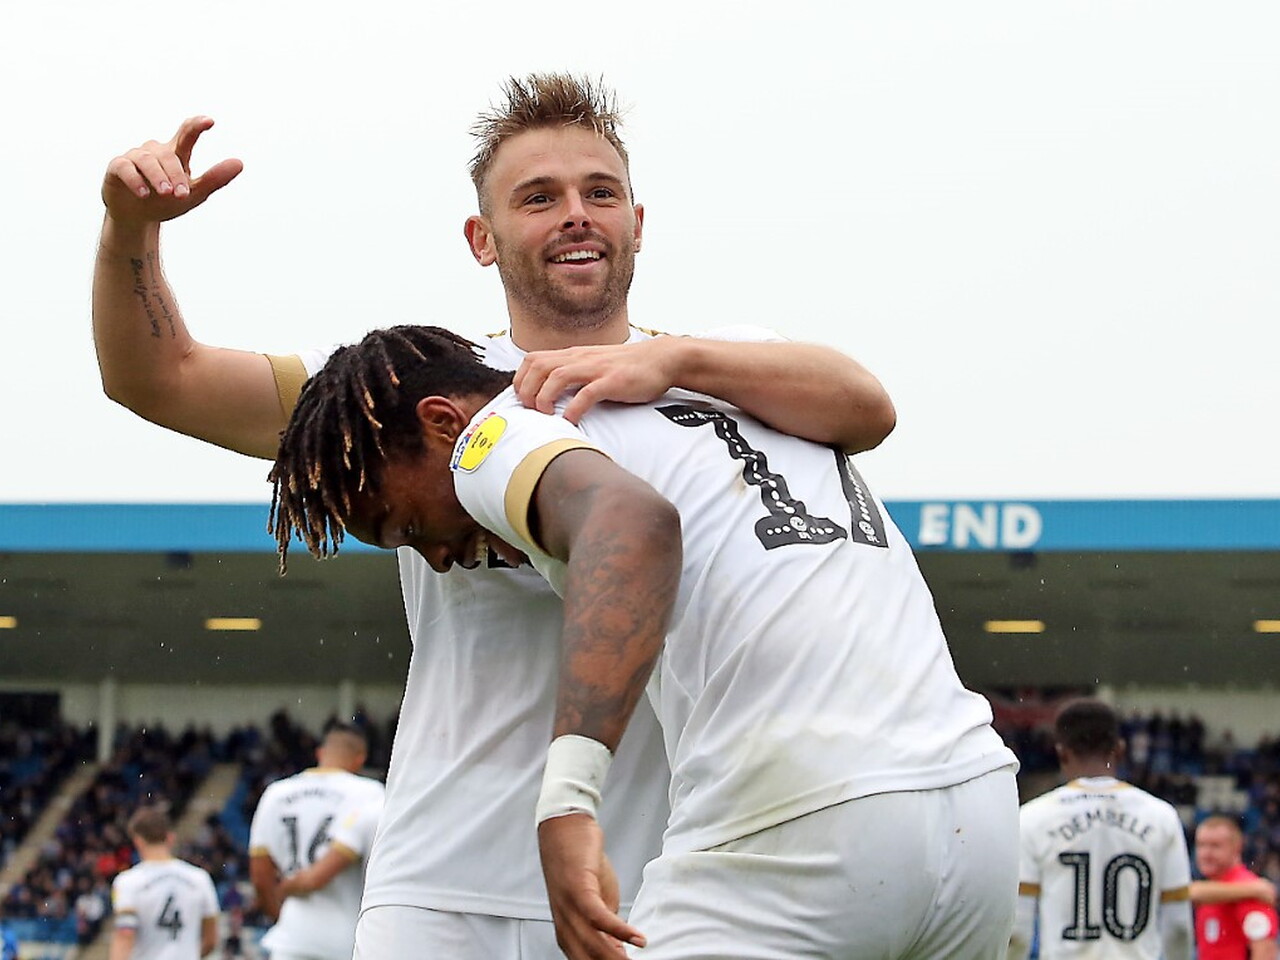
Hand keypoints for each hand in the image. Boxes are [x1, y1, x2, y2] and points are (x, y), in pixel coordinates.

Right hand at [102, 116, 242, 225]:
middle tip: (182, 194)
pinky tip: (144, 193)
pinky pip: (126, 168)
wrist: (136, 217)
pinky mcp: (117, 167)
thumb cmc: (166, 201)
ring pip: (148, 160)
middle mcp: (155, 151)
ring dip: (158, 177)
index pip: (187, 134)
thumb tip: (239, 163)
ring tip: (167, 194)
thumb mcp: (194, 194)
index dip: (196, 126)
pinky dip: (136, 180)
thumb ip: (215, 179)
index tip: (210, 121)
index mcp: (176, 154)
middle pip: (169, 155)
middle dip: (176, 174)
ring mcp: (135, 157)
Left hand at [514, 339, 681, 423]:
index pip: (533, 359)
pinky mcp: (613, 381)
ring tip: (545, 415)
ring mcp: (597, 368)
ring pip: (557, 376)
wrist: (661, 359)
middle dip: (527, 390)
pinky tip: (570, 421)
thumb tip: (551, 392)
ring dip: (544, 397)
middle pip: (538, 366)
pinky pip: (587, 393)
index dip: (521, 379)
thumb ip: (574, 374)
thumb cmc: (627, 367)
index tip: (522, 399)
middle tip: (531, 411)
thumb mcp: (594, 364)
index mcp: (574, 355)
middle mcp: (581, 358)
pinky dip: (573, 408)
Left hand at [538, 813, 645, 959]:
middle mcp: (564, 924)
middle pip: (588, 958)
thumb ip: (605, 927)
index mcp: (568, 930)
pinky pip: (598, 918)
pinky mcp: (577, 889)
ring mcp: (568, 907)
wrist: (565, 827)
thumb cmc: (580, 863)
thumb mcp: (597, 900)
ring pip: (592, 944)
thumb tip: (621, 950)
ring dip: (617, 957)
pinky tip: (637, 938)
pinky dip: (619, 930)